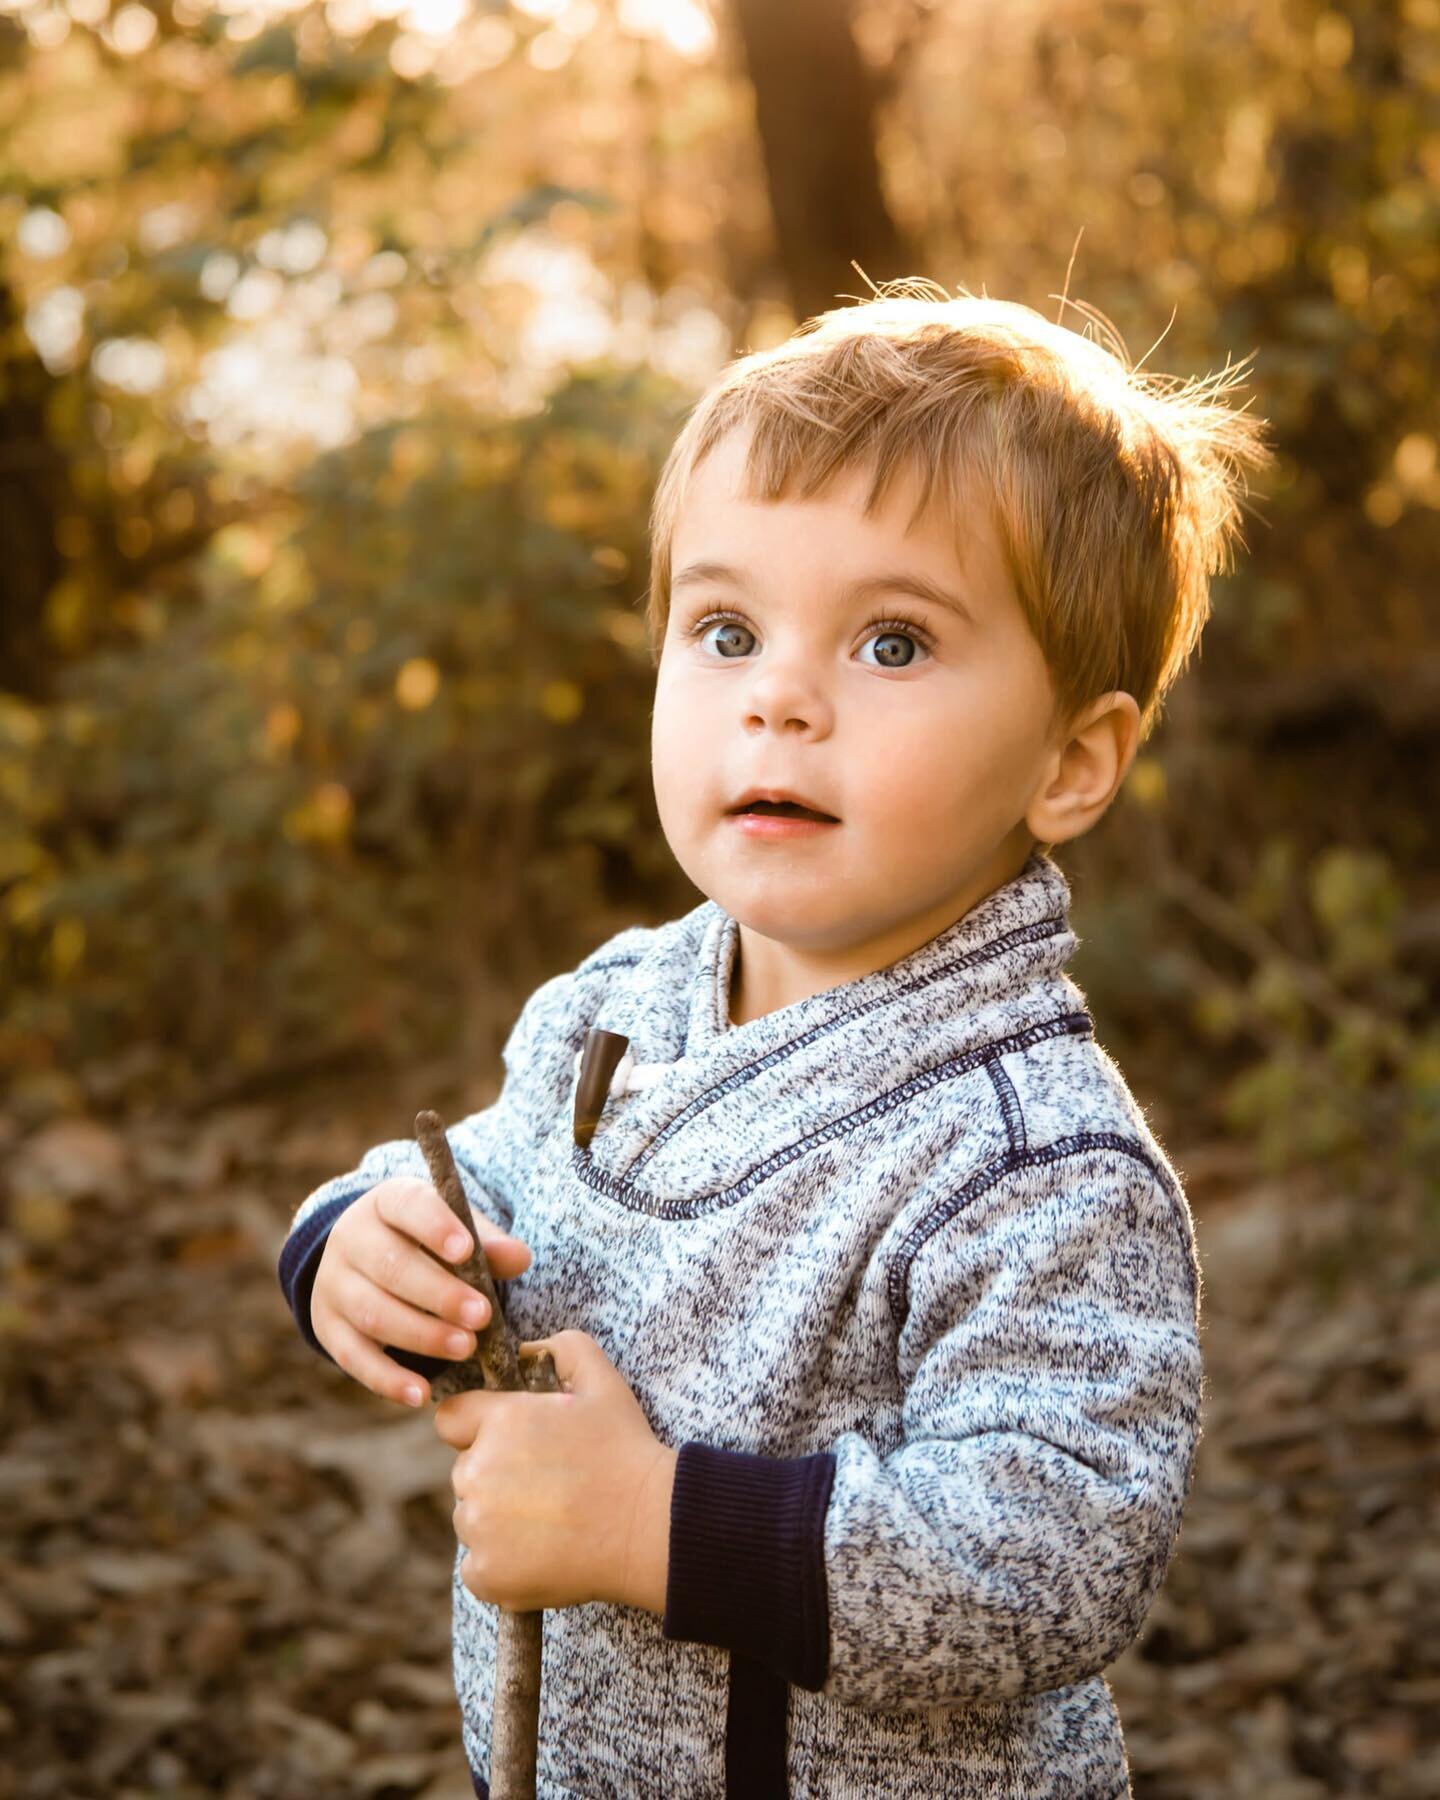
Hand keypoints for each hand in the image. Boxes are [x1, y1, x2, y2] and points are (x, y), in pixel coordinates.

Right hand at [311, 1175, 532, 1406]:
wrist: (366, 1262)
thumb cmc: (426, 1244)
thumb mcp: (455, 1233)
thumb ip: (487, 1245)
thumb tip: (520, 1258)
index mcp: (386, 1203)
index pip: (407, 1206)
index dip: (435, 1227)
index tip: (467, 1251)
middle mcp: (351, 1239)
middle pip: (390, 1266)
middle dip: (438, 1294)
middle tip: (482, 1316)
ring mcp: (334, 1285)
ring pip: (373, 1312)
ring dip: (421, 1335)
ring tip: (465, 1348)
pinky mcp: (328, 1328)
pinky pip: (353, 1357)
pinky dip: (387, 1379)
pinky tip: (419, 1393)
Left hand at [435, 1329, 678, 1614]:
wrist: (650, 1526)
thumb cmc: (626, 1450)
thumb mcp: (602, 1381)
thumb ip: (559, 1349)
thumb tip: (525, 1351)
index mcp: (500, 1421)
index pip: (452, 1420)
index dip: (478, 1430)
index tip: (511, 1445)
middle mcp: (478, 1471)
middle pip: (465, 1474)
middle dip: (495, 1478)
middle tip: (546, 1488)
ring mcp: (478, 1526)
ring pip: (471, 1520)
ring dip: (498, 1522)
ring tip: (551, 1523)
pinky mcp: (486, 1573)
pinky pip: (477, 1567)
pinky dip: (502, 1566)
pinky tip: (543, 1555)